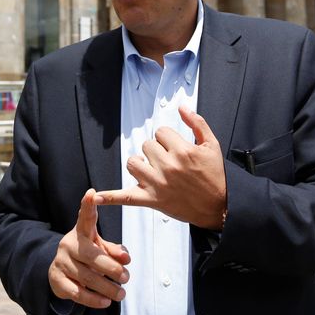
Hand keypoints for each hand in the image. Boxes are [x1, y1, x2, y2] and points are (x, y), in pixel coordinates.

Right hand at [48, 189, 129, 308]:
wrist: (60, 272)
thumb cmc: (86, 256)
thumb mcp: (100, 248)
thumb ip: (114, 251)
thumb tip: (126, 258)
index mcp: (81, 232)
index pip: (84, 217)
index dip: (88, 205)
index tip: (92, 194)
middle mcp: (69, 244)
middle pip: (91, 255)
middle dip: (112, 268)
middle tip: (126, 277)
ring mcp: (61, 262)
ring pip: (86, 276)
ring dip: (106, 287)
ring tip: (121, 293)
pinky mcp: (57, 280)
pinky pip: (76, 292)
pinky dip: (93, 299)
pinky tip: (105, 301)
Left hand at [96, 105, 226, 229]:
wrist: (218, 207)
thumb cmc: (215, 176)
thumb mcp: (212, 145)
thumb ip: (197, 122)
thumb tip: (182, 107)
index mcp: (183, 150)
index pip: (161, 132)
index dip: (168, 139)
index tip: (176, 148)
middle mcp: (168, 166)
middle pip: (147, 145)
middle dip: (156, 151)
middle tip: (170, 162)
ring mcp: (157, 183)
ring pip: (133, 163)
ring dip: (141, 164)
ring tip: (153, 170)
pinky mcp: (152, 200)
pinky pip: (126, 197)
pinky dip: (110, 197)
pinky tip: (97, 196)